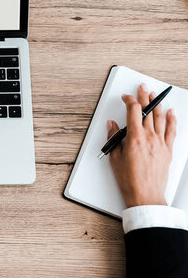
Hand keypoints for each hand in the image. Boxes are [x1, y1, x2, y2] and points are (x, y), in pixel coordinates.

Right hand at [108, 83, 176, 207]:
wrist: (145, 195)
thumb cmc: (129, 180)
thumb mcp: (114, 157)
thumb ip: (113, 138)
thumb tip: (112, 126)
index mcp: (135, 138)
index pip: (133, 111)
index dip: (129, 100)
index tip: (125, 97)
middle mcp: (150, 138)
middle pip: (148, 111)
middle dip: (144, 97)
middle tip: (142, 88)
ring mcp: (161, 143)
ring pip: (160, 118)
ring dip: (157, 104)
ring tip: (155, 96)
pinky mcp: (168, 151)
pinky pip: (172, 131)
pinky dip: (172, 120)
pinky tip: (171, 113)